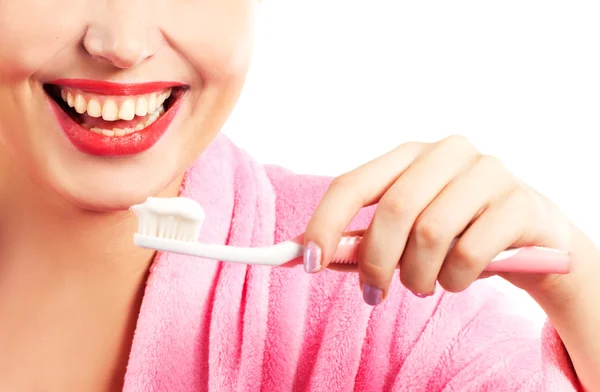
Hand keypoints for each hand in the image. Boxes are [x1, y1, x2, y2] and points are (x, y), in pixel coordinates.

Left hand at [303, 135, 571, 304]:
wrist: (526, 231)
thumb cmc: (454, 230)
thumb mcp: (405, 230)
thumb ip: (362, 239)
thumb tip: (311, 254)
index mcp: (408, 154)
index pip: (353, 183)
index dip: (326, 223)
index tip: (309, 262)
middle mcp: (446, 153)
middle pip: (395, 209)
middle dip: (376, 262)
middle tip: (373, 293)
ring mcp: (487, 172)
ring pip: (432, 234)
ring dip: (418, 276)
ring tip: (422, 285)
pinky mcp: (518, 202)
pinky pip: (470, 254)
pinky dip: (454, 280)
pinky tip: (455, 279)